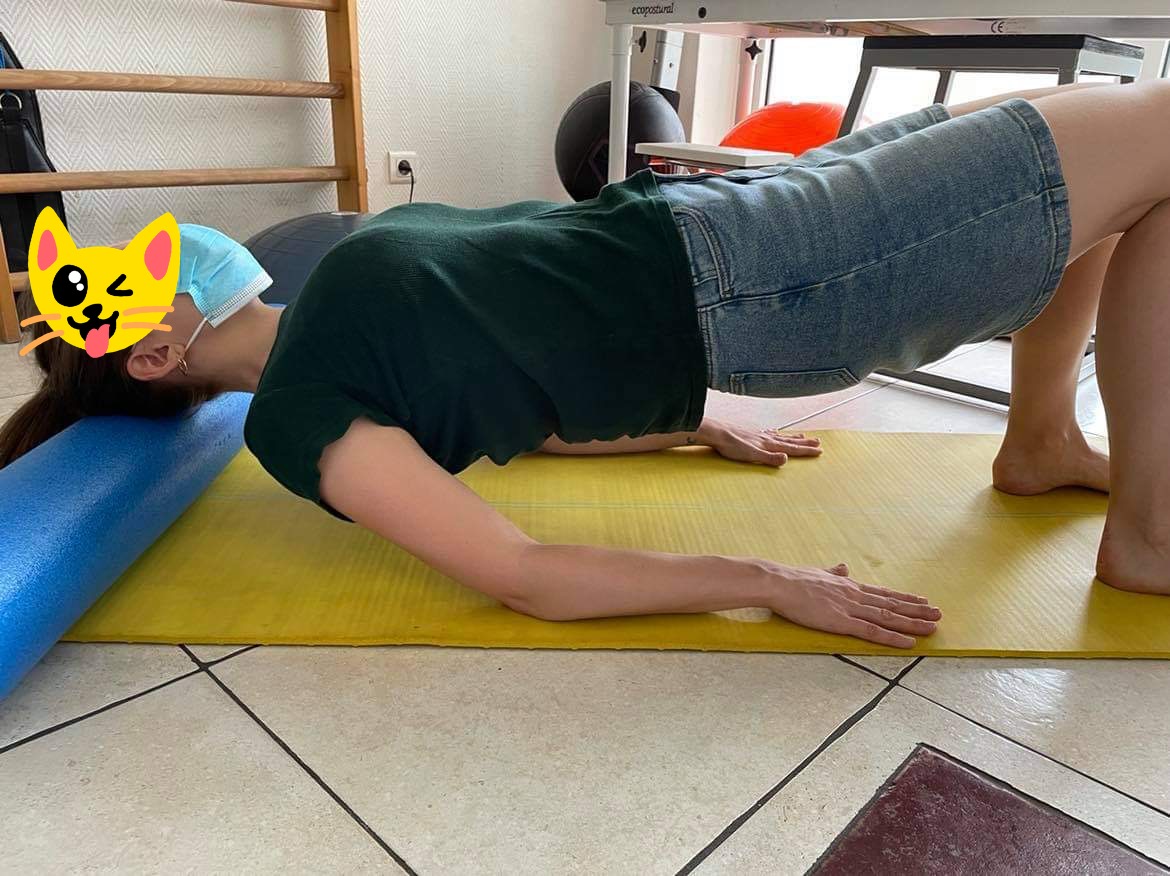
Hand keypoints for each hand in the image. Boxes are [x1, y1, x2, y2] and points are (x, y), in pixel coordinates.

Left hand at [700, 419, 822, 466]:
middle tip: (818, 443)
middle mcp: (766, 438)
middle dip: (805, 443)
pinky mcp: (751, 434)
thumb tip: (787, 459)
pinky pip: (769, 433)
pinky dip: (776, 433)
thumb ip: (770, 458)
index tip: (819, 451)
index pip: (791, 449)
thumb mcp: (752, 455)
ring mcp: (759, 435)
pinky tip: (774, 432)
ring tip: (803, 436)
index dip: (806, 451)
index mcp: (769, 445)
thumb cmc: (732, 446)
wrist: (716, 433)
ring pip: (781, 436)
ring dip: (793, 437)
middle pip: (790, 441)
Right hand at [766, 562, 940, 647]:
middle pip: (892, 604)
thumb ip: (833, 572)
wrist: (779, 582)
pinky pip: (872, 631)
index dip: (904, 598)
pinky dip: (892, 637)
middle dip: (917, 611)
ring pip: (888, 617)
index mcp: (848, 585)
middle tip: (938, 614)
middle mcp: (855, 595)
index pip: (883, 593)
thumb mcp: (818, 572)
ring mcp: (850, 609)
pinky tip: (907, 642)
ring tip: (932, 626)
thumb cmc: (793, 579)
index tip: (922, 600)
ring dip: (912, 623)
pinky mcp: (841, 622)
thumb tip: (843, 566)